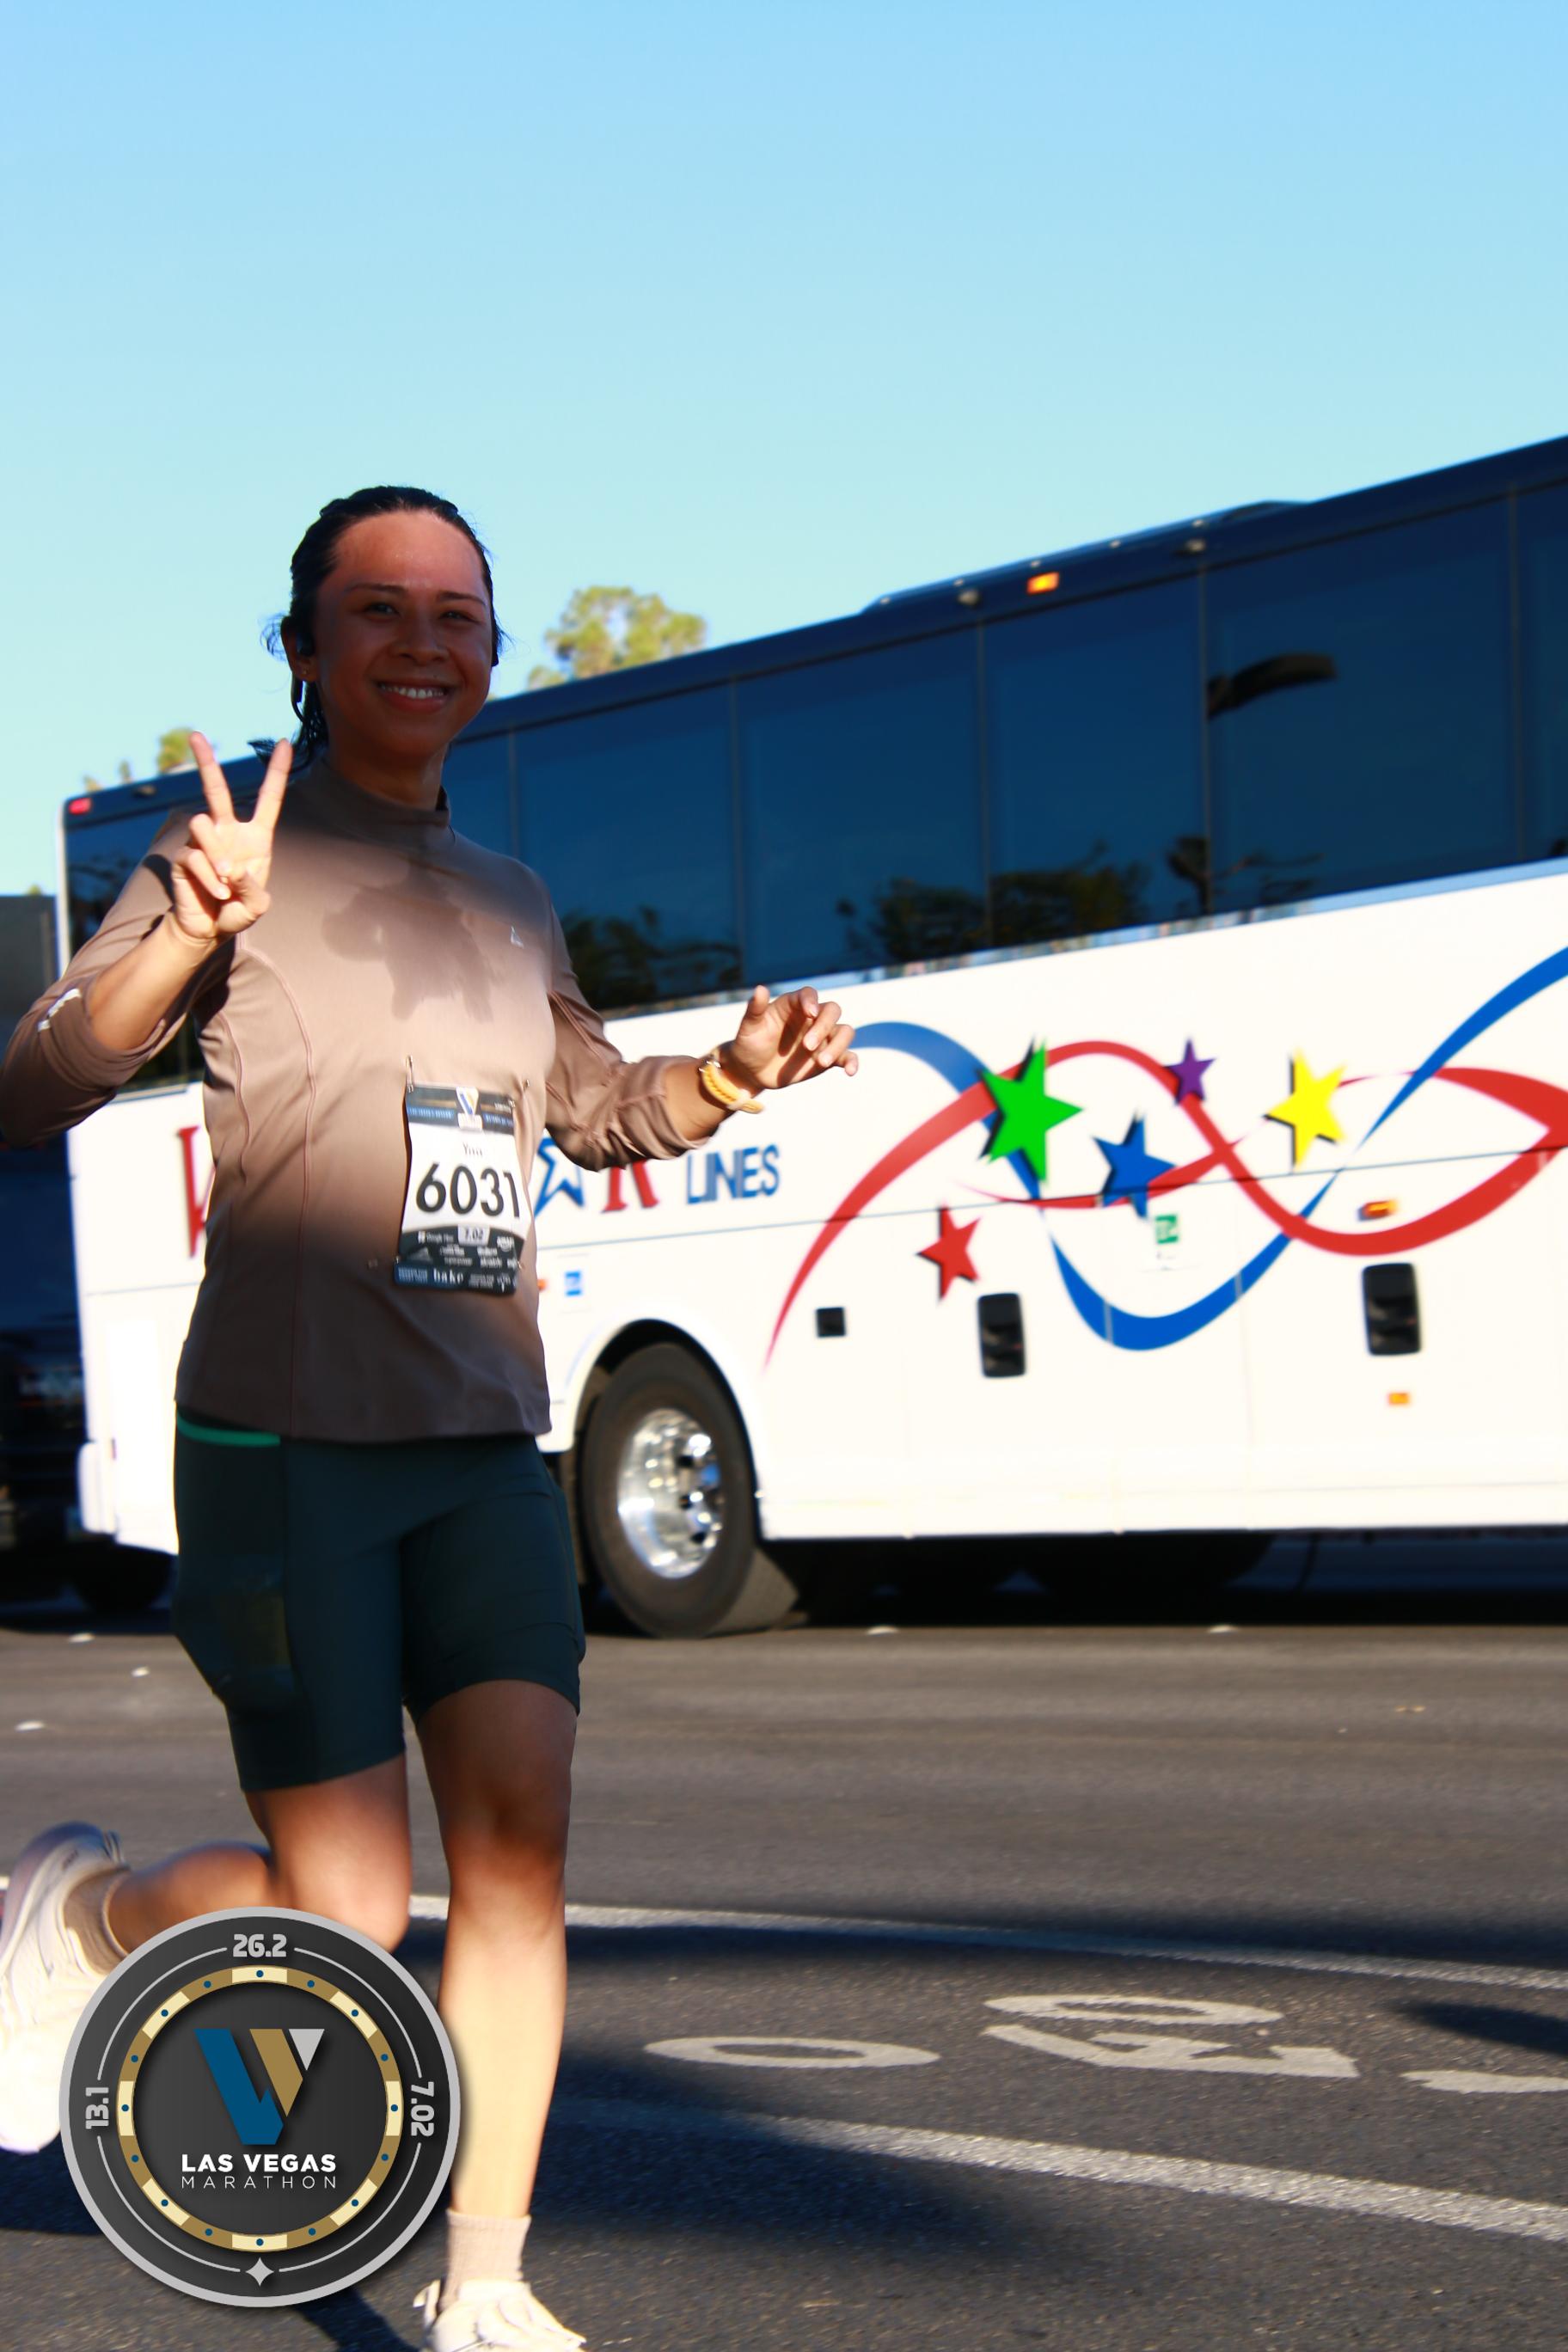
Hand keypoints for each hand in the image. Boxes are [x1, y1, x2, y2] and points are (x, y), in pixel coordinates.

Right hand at [167, 731, 291, 949]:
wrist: (210, 929)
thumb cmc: (238, 910)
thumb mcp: (258, 904)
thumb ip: (252, 887)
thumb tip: (231, 867)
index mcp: (255, 837)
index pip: (268, 799)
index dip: (277, 772)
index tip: (284, 742)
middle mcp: (227, 832)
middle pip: (216, 790)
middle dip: (205, 761)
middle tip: (195, 734)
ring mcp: (203, 842)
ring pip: (202, 823)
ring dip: (217, 855)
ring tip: (226, 882)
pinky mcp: (183, 856)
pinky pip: (194, 857)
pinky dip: (209, 879)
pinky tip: (217, 893)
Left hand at [724, 984, 858, 1093]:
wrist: (752, 1071)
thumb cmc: (749, 1043)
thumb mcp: (749, 1027)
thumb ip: (755, 1008)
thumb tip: (760, 988)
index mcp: (793, 1006)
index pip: (809, 994)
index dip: (812, 1001)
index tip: (809, 1013)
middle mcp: (811, 1019)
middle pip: (832, 1010)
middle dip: (824, 1026)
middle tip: (807, 1046)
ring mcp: (822, 1038)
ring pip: (844, 1032)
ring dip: (838, 1045)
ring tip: (821, 1062)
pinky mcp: (827, 1057)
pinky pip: (846, 1056)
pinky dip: (852, 1062)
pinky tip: (850, 1072)